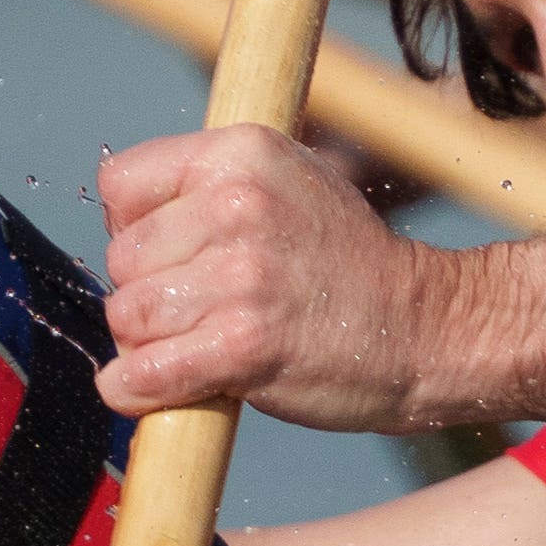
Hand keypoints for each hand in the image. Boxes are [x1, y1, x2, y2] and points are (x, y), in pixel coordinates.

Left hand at [95, 121, 453, 427]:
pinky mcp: (243, 344)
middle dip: (146, 292)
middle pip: (120, 259)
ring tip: (199, 345)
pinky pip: (143, 374)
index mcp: (243, 154)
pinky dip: (136, 392)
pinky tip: (157, 390)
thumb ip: (212, 186)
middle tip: (202, 308)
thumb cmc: (349, 265)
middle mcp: (240, 204)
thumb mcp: (290, 182)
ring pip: (127, 318)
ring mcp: (243, 275)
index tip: (177, 254)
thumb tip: (121, 220)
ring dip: (148, 345)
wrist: (425, 329)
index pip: (120, 184)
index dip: (135, 226)